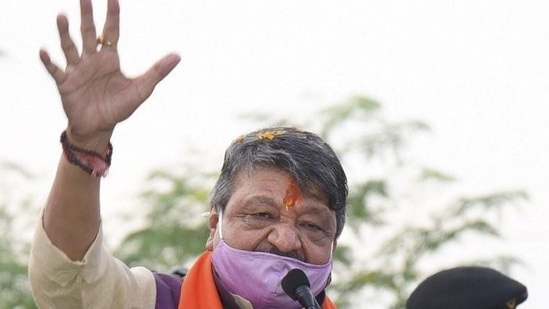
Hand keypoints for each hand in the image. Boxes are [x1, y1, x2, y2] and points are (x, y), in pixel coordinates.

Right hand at [40, 0, 180, 148]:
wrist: (99, 128)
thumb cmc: (119, 108)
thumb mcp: (141, 89)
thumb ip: (157, 72)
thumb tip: (178, 56)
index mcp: (110, 59)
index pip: (111, 32)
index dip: (112, 16)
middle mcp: (92, 60)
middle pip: (88, 33)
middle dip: (86, 16)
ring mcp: (77, 70)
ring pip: (70, 47)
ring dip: (65, 33)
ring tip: (62, 16)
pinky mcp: (65, 83)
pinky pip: (55, 70)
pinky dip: (49, 61)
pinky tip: (44, 50)